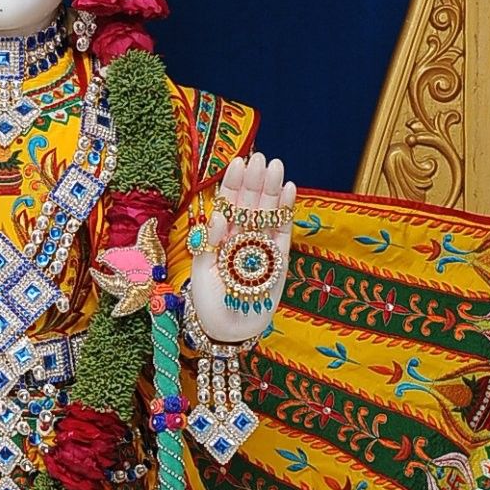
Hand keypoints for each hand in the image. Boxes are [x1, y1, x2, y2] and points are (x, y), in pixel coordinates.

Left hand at [188, 151, 295, 345]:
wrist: (228, 330)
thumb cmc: (208, 303)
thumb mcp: (201, 272)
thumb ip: (208, 244)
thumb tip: (218, 214)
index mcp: (221, 237)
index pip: (228, 204)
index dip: (233, 184)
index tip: (238, 162)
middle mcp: (242, 239)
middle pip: (250, 205)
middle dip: (255, 181)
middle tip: (262, 158)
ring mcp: (261, 248)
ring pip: (268, 214)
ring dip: (272, 190)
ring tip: (277, 167)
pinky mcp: (278, 261)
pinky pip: (283, 232)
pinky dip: (286, 212)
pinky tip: (289, 190)